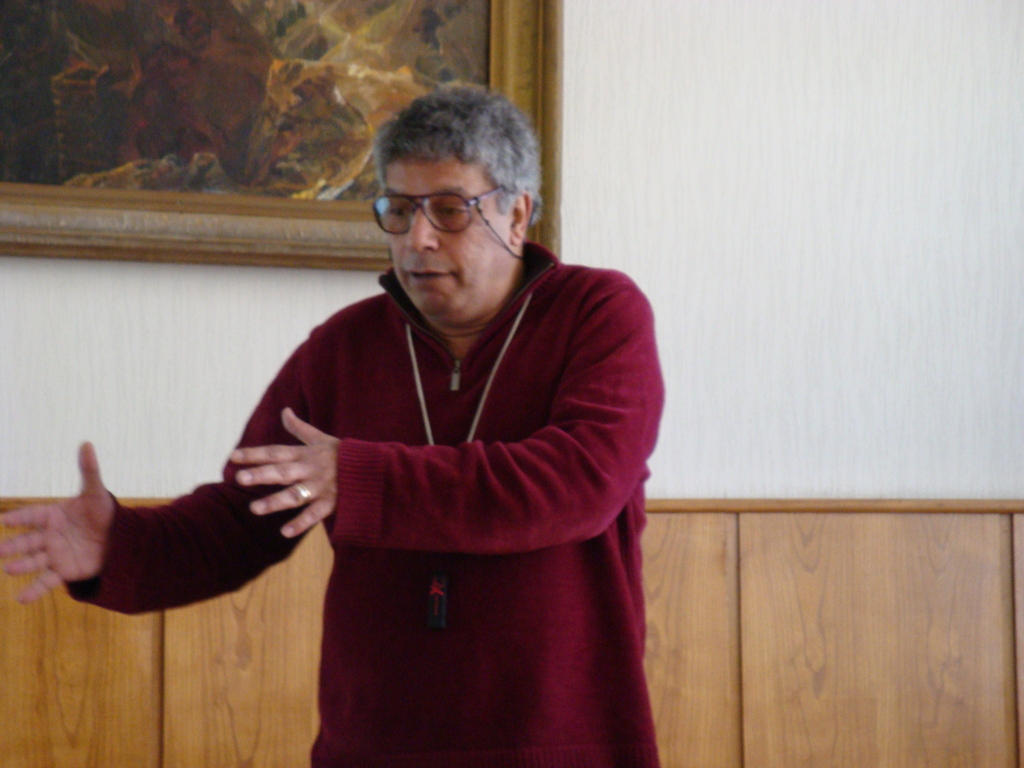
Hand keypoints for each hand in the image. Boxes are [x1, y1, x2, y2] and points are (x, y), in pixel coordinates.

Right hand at [0, 442, 114, 602]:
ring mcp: (54, 554)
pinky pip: (46, 581)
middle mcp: (49, 536)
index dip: (19, 518)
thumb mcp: (97, 493)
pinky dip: (34, 590)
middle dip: (13, 545)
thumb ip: (89, 471)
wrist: (118, 538)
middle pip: (27, 540)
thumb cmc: (103, 513)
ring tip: (9, 568)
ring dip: (21, 565)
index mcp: (53, 515)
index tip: (5, 520)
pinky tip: (21, 599)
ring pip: (33, 561)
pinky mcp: (64, 571)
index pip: (32, 515)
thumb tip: (86, 443)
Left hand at [230, 408, 339, 537]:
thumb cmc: (344, 454)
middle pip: (282, 471)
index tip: (233, 456)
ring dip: (275, 502)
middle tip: (240, 478)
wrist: (374, 468)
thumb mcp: (321, 438)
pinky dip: (301, 523)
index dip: (255, 454)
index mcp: (306, 454)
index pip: (276, 452)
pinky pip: (315, 514)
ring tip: (255, 508)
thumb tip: (284, 410)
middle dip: (261, 474)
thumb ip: (299, 428)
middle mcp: (311, 469)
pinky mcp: (332, 503)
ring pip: (296, 494)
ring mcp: (321, 487)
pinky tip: (285, 532)